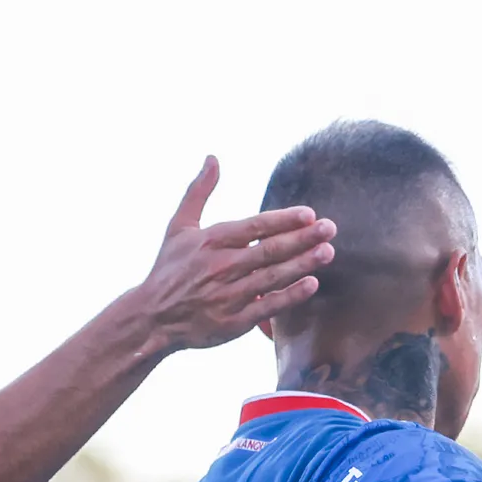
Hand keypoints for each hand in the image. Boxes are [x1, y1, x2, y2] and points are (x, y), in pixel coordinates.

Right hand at [133, 158, 335, 353]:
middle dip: (302, 238)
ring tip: (327, 252)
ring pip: (272, 277)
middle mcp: (221, 267)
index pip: (253, 227)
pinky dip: (289, 296)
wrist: (151, 318)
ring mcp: (228, 296)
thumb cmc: (169, 270)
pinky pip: (267, 307)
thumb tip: (212, 158)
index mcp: (210, 241)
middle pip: (269, 250)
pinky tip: (311, 284)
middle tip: (330, 228)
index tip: (309, 213)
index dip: (283, 220)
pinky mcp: (233, 322)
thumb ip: (199, 192)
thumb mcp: (178, 227)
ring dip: (302, 264)